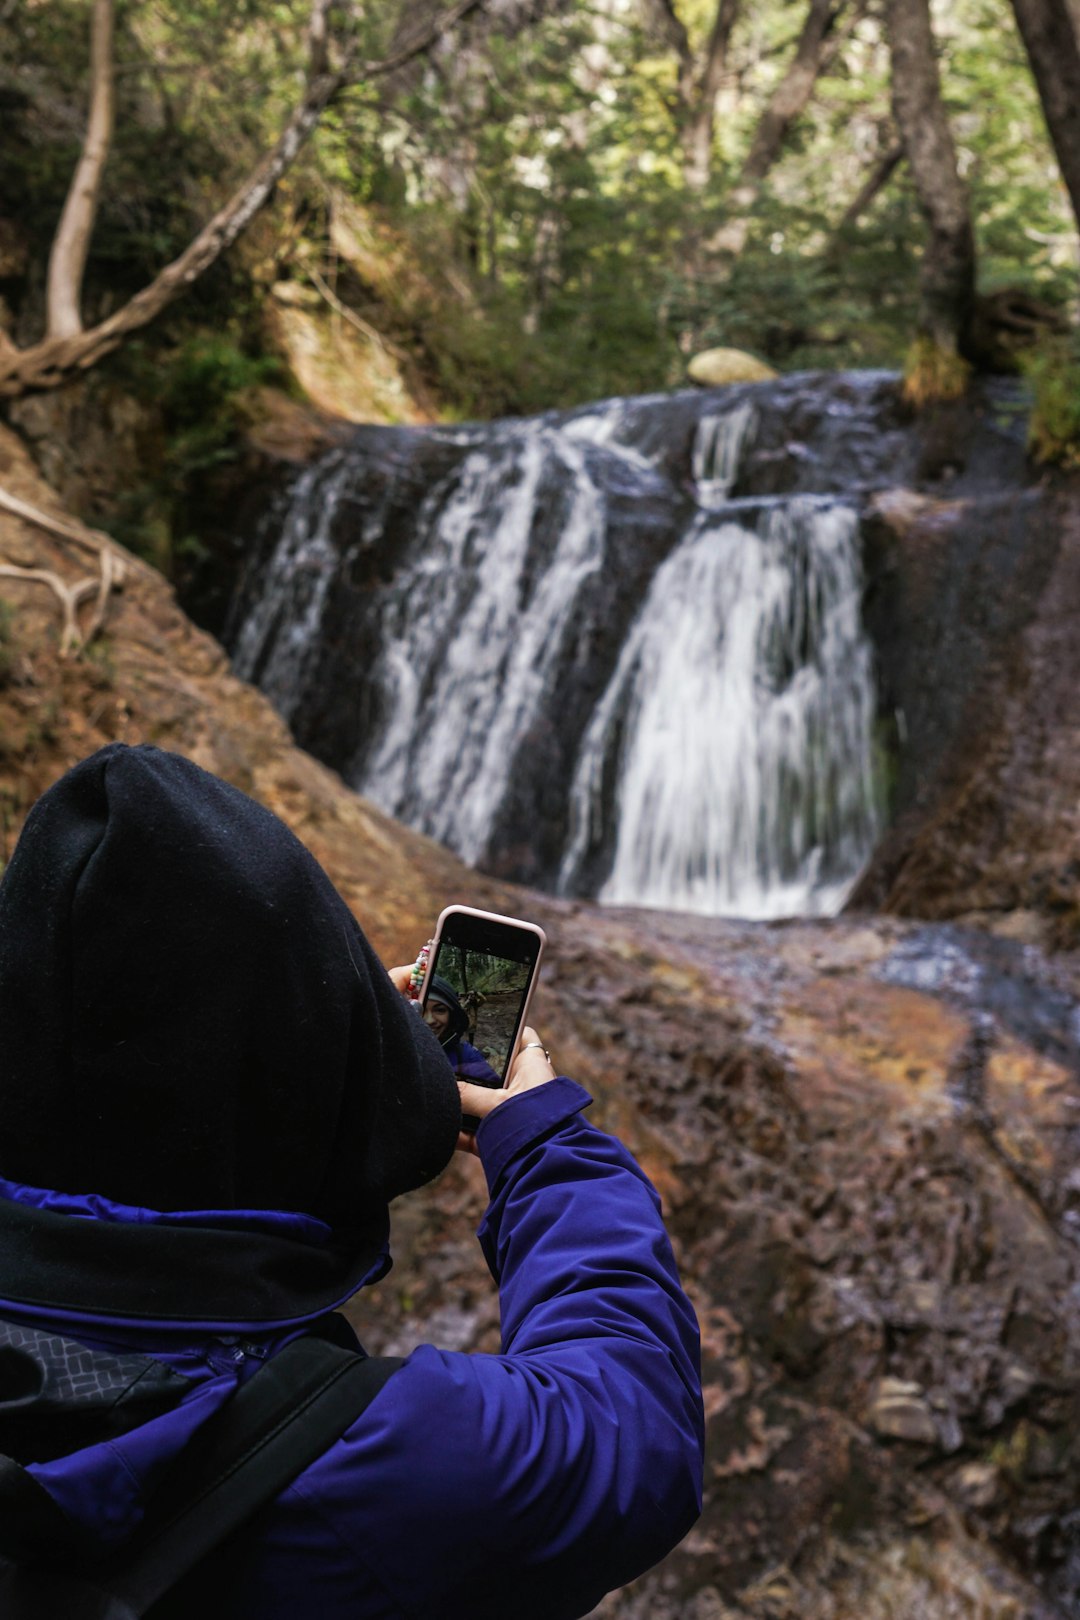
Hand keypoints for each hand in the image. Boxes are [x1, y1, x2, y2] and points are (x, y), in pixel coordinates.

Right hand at [386, 965, 556, 1154]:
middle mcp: (522, 1085)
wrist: (548, 1166)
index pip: (519, 1036)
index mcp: (530, 1066)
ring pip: (480, 1100)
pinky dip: (458, 1130)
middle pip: (490, 1069)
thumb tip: (440, 1085)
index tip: (476, 1021)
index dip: (501, 1027)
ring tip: (435, 1093)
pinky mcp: (499, 1136)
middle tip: (441, 1060)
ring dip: (461, 1102)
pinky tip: (438, 1128)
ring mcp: (510, 1110)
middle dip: (467, 1070)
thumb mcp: (497, 1104)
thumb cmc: (534, 1126)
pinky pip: (474, 1129)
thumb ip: (466, 1093)